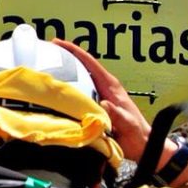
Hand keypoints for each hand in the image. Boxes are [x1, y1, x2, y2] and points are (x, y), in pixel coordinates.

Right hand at [54, 38, 149, 159]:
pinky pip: (78, 90)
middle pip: (82, 65)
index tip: (58, 42)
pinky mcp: (96, 103)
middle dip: (65, 55)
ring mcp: (99, 94)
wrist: (142, 144)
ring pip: (79, 77)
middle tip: (46, 51)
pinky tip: (55, 90)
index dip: (74, 51)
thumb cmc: (136, 133)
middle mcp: (104, 86)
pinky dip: (67, 86)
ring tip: (46, 67)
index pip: (90, 63)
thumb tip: (104, 103)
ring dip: (64, 70)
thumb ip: (117, 113)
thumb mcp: (128, 124)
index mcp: (110, 86)